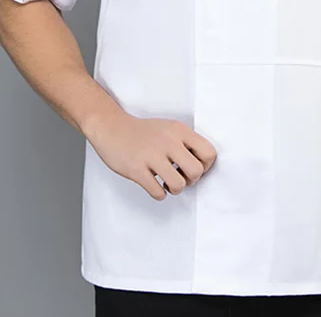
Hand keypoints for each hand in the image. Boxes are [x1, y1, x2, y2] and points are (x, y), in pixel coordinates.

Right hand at [86, 111, 217, 200]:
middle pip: (197, 171)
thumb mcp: (169, 129)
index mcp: (179, 130)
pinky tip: (154, 185)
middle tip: (180, 177)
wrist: (111, 127)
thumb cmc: (143, 132)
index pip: (209, 152)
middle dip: (191, 180)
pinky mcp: (136, 169)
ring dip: (175, 189)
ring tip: (166, 182)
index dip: (205, 166)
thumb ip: (186, 143)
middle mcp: (168, 141)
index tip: (192, 167)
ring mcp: (151, 155)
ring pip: (179, 185)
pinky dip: (159, 194)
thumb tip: (203, 166)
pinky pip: (158, 192)